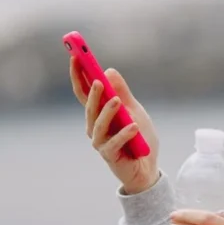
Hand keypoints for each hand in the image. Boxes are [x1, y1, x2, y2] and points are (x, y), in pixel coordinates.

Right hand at [69, 57, 160, 193]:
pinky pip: (115, 142)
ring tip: (117, 100)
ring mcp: (100, 142)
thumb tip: (109, 70)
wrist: (147, 168)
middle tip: (97, 80)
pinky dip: (124, 134)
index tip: (76, 56)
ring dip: (107, 111)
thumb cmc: (139, 139)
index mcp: (99, 114)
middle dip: (91, 92)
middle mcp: (95, 127)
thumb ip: (123, 93)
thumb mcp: (135, 111)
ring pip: (99, 124)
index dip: (78, 75)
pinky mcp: (110, 155)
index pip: (84, 92)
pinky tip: (134, 126)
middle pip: (89, 107)